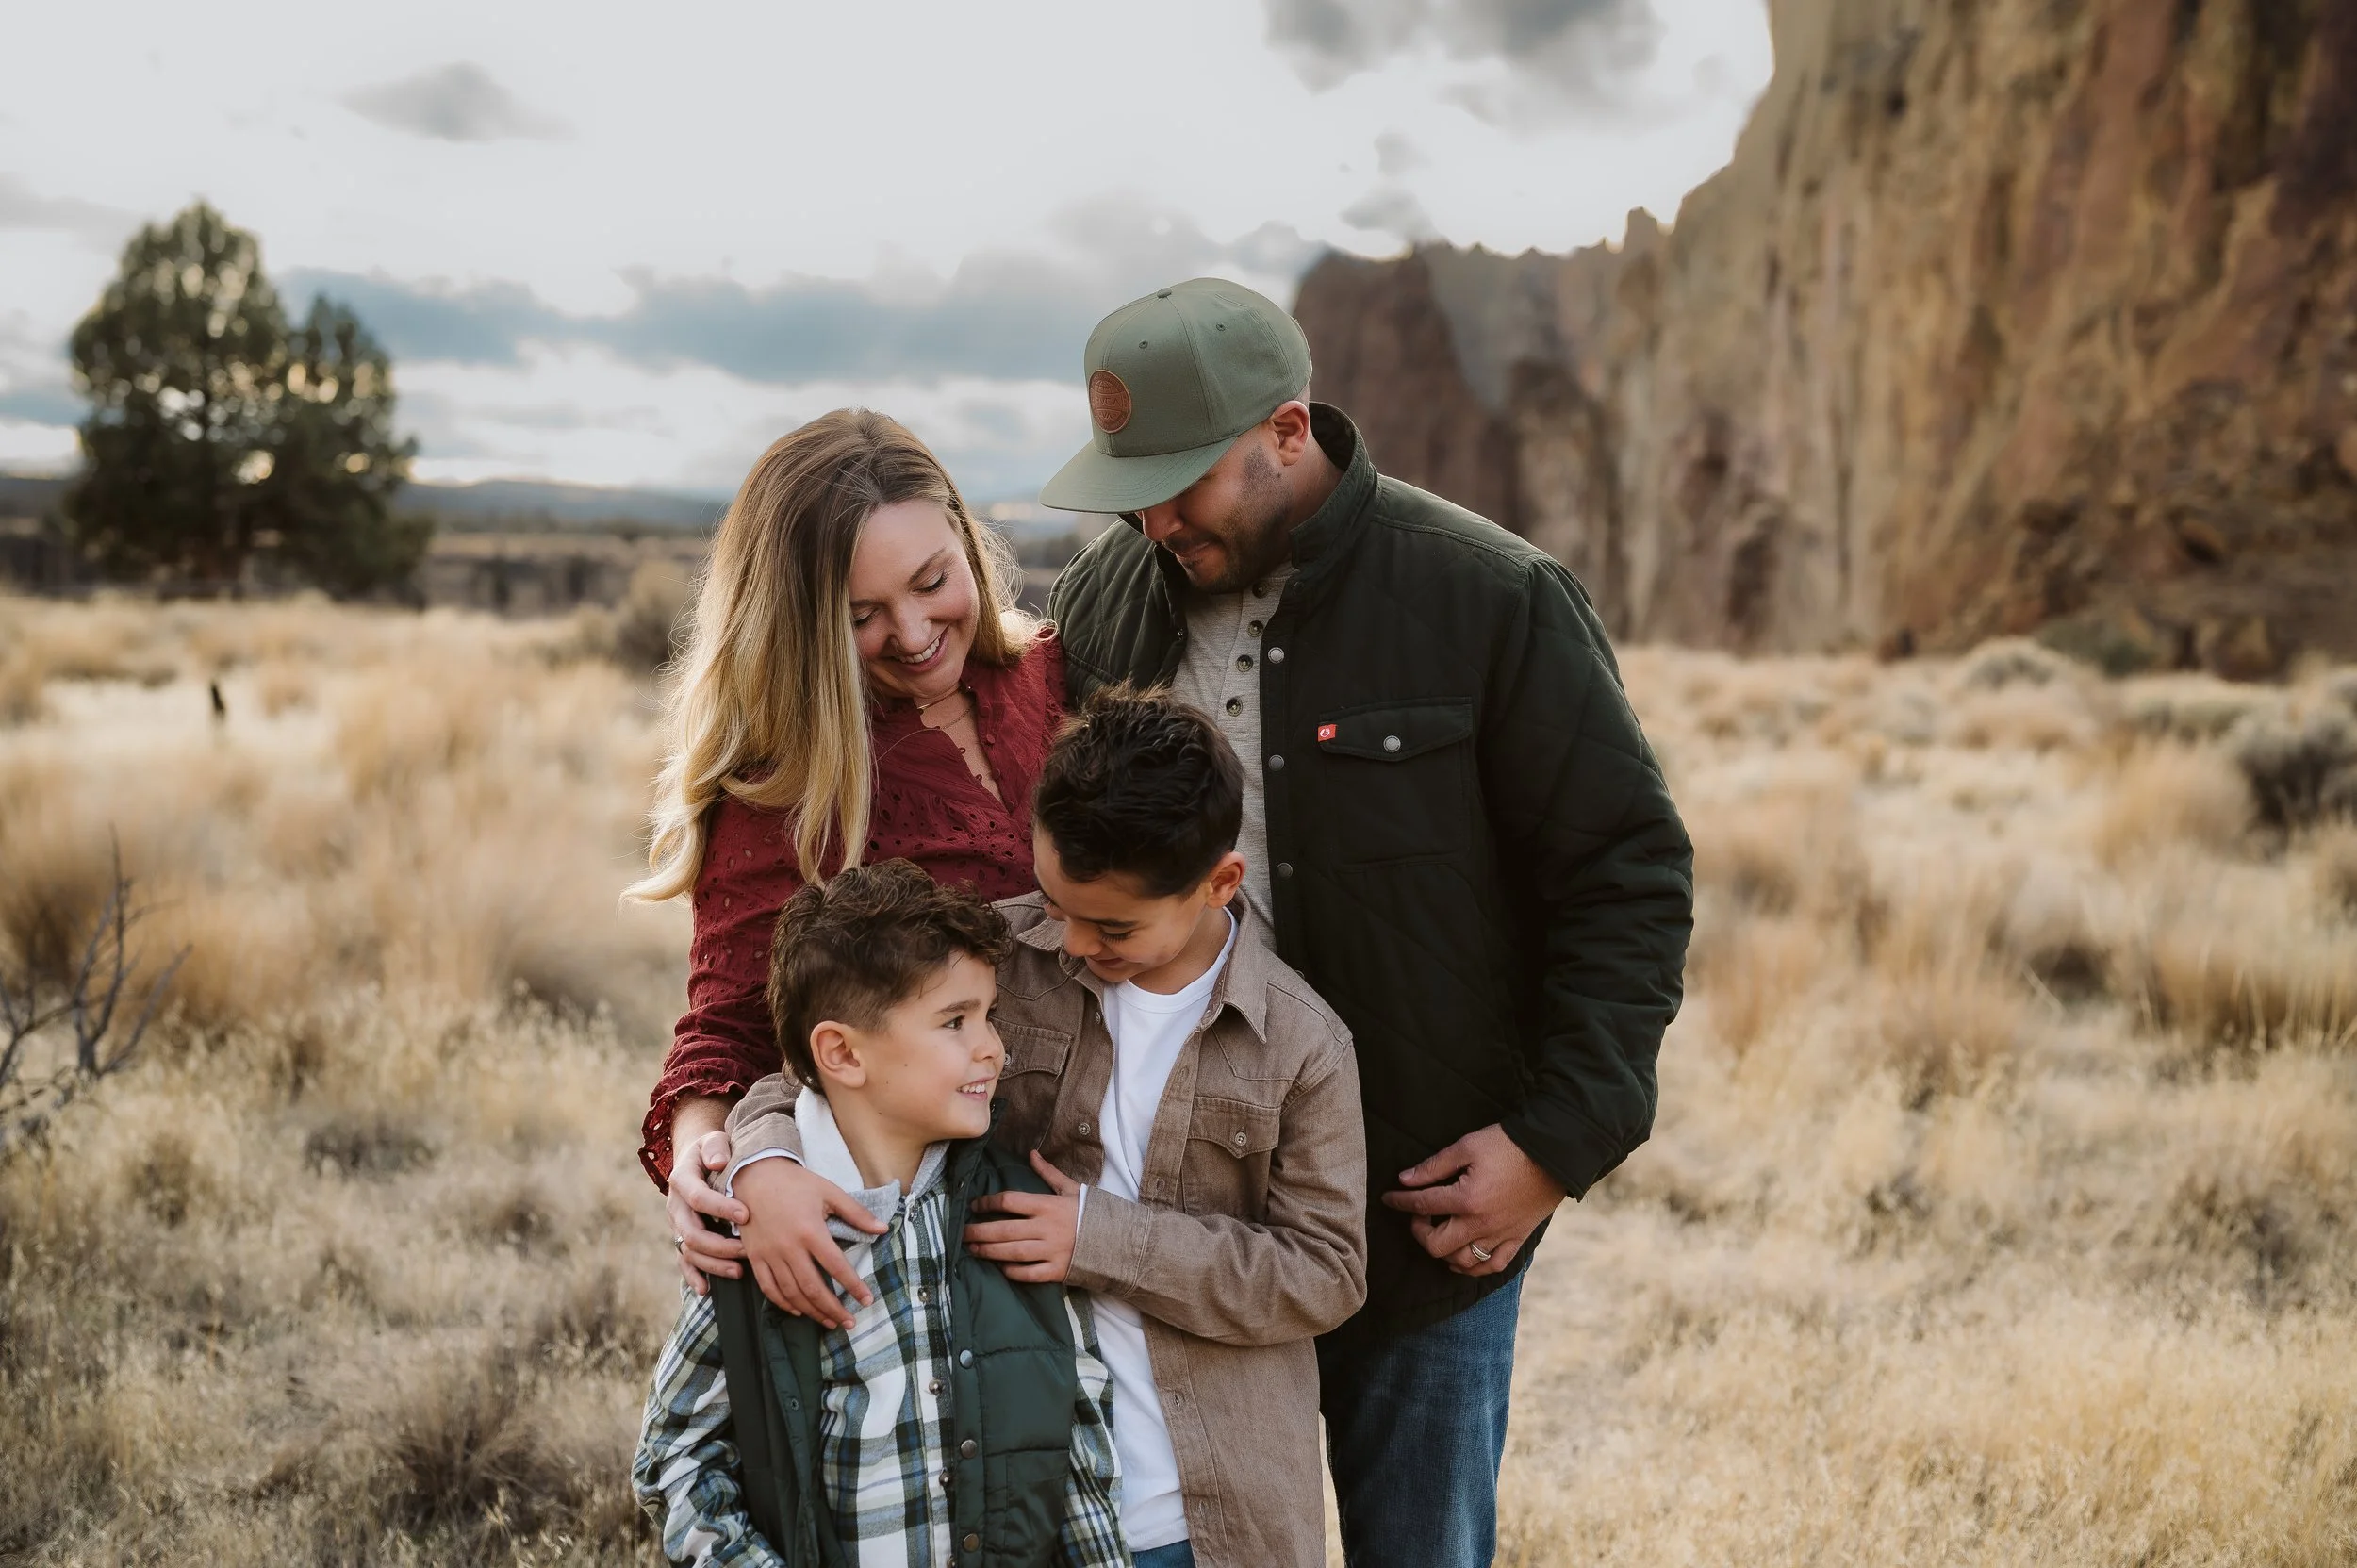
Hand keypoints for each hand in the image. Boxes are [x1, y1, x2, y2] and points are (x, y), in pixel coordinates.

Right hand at [668, 1129, 747, 1294]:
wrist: (697, 1159)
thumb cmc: (712, 1150)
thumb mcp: (713, 1139)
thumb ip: (716, 1146)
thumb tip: (719, 1162)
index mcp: (682, 1180)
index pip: (698, 1198)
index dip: (721, 1208)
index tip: (747, 1215)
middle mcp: (675, 1206)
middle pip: (691, 1232)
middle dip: (720, 1244)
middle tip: (748, 1250)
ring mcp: (677, 1225)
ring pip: (689, 1252)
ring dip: (713, 1264)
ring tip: (739, 1271)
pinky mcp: (682, 1238)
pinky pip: (684, 1262)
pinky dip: (693, 1277)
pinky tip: (707, 1290)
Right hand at [736, 1156, 887, 1329]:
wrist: (754, 1175)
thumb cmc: (796, 1183)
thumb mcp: (829, 1192)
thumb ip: (856, 1213)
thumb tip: (882, 1229)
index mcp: (811, 1231)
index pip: (836, 1267)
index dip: (853, 1286)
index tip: (867, 1300)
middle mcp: (789, 1248)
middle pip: (813, 1288)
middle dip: (833, 1309)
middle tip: (849, 1322)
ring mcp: (770, 1255)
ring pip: (791, 1293)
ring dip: (811, 1311)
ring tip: (829, 1322)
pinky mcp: (755, 1257)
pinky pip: (769, 1288)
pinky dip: (783, 1303)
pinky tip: (798, 1310)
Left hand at [962, 1151, 1081, 1282]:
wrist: (1117, 1239)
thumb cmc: (1091, 1212)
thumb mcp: (1071, 1188)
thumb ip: (1048, 1173)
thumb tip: (1031, 1154)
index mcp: (1048, 1205)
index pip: (1010, 1201)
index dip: (988, 1203)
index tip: (975, 1205)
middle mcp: (1046, 1228)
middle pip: (1004, 1230)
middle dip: (979, 1232)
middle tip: (963, 1233)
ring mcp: (1051, 1251)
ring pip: (1012, 1253)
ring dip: (989, 1252)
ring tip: (973, 1250)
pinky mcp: (1056, 1271)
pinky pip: (1028, 1273)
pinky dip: (1012, 1271)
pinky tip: (1000, 1267)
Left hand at [1380, 1123, 1565, 1276]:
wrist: (1554, 1152)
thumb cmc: (1508, 1145)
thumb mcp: (1467, 1146)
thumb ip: (1434, 1166)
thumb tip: (1405, 1179)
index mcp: (1466, 1200)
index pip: (1422, 1205)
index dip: (1400, 1201)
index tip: (1389, 1198)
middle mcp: (1481, 1224)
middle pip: (1437, 1245)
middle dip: (1420, 1231)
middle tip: (1419, 1216)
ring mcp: (1501, 1235)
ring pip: (1463, 1262)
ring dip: (1444, 1253)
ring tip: (1439, 1235)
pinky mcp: (1518, 1239)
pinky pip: (1493, 1265)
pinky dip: (1474, 1267)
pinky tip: (1463, 1259)